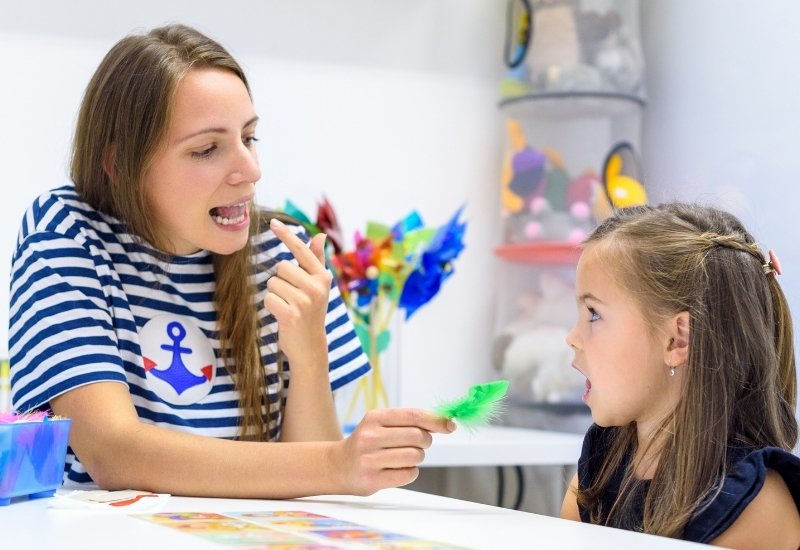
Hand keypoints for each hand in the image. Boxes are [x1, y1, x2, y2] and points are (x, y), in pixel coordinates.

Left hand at [264, 218, 331, 366]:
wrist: (310, 346)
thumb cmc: (311, 312)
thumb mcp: (317, 285)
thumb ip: (317, 260)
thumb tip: (320, 235)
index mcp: (322, 277)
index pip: (301, 250)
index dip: (286, 235)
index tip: (273, 222)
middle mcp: (316, 287)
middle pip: (281, 267)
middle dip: (281, 281)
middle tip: (292, 297)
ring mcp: (305, 301)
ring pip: (273, 283)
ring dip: (275, 295)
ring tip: (288, 307)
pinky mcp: (291, 314)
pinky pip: (268, 298)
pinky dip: (271, 306)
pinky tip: (283, 315)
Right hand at [335, 408, 455, 495]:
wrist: (337, 466)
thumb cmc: (367, 443)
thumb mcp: (381, 424)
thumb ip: (409, 422)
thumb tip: (445, 422)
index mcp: (374, 418)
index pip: (413, 416)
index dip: (435, 420)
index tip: (449, 425)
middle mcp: (370, 437)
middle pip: (417, 436)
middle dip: (425, 441)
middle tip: (418, 444)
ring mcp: (370, 459)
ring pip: (415, 456)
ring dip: (417, 457)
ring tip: (403, 457)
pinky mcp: (372, 480)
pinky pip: (409, 474)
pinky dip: (410, 472)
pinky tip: (397, 469)